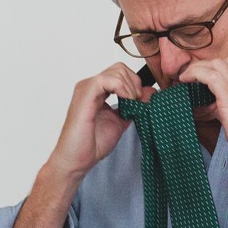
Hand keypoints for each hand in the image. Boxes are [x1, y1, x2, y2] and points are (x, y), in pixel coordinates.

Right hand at [45, 62, 152, 180]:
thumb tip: (150, 92)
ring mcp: (86, 88)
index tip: (141, 102)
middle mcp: (90, 86)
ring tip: (130, 105)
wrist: (77, 159)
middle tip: (136, 103)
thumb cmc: (92, 143)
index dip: (135, 84)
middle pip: (120, 68)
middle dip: (134, 84)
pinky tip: (125, 102)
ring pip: (117, 71)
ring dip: (130, 88)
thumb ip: (134, 106)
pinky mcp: (85, 94)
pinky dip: (122, 89)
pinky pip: (107, 80)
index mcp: (97, 90)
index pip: (121, 72)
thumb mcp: (121, 121)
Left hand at [181, 57, 227, 180]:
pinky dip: (194, 74)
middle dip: (203, 66)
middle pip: (222, 61)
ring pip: (214, 64)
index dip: (214, 68)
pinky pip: (208, 75)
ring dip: (196, 69)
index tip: (201, 77)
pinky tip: (185, 81)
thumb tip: (209, 107)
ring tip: (185, 78)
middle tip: (190, 77)